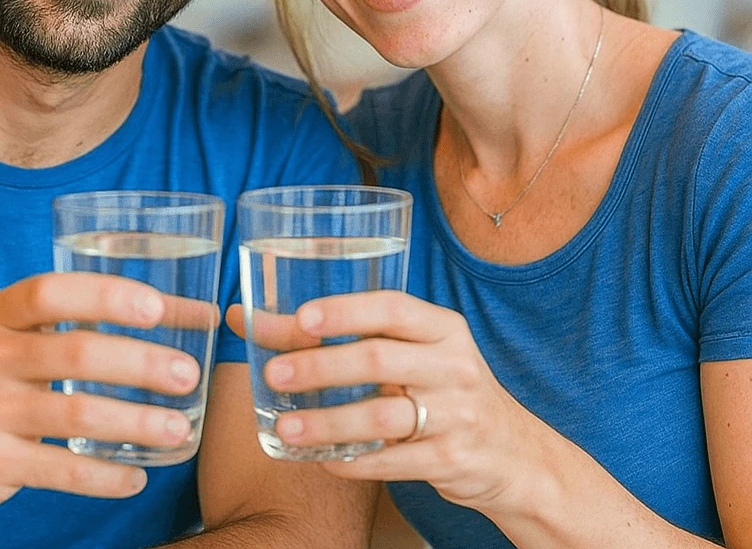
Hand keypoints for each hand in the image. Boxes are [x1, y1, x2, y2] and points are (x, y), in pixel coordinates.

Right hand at [0, 273, 203, 517]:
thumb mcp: (8, 334)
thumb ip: (75, 322)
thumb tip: (185, 314)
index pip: (51, 293)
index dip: (107, 297)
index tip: (158, 307)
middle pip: (76, 354)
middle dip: (140, 364)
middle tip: (188, 375)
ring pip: (76, 416)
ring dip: (136, 423)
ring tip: (179, 430)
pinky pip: (60, 472)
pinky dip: (104, 476)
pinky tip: (137, 476)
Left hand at [242, 292, 545, 511]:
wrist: (516, 454)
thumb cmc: (445, 389)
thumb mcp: (418, 352)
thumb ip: (355, 335)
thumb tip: (254, 320)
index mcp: (443, 328)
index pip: (392, 307)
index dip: (345, 311)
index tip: (301, 319)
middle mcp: (453, 364)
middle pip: (378, 359)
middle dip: (321, 366)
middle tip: (275, 373)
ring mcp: (456, 414)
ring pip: (382, 415)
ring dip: (327, 422)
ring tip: (287, 428)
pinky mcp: (452, 460)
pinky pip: (393, 462)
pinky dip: (352, 461)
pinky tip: (322, 459)